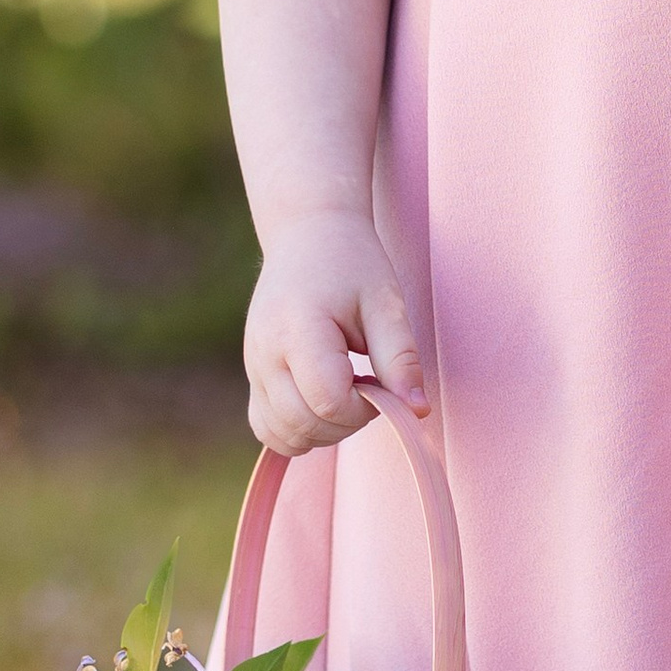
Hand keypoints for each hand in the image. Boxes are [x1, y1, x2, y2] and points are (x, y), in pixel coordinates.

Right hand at [243, 209, 429, 455]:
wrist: (308, 236)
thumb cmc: (352, 264)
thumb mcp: (386, 304)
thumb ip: (400, 359)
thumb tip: (418, 413)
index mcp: (298, 329)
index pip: (328, 400)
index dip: (363, 408)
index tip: (380, 383)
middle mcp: (264, 352)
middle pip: (303, 423)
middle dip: (347, 421)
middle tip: (369, 385)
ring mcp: (253, 366)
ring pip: (283, 434)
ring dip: (324, 430)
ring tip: (346, 390)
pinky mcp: (252, 376)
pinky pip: (267, 427)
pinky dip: (297, 431)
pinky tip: (323, 403)